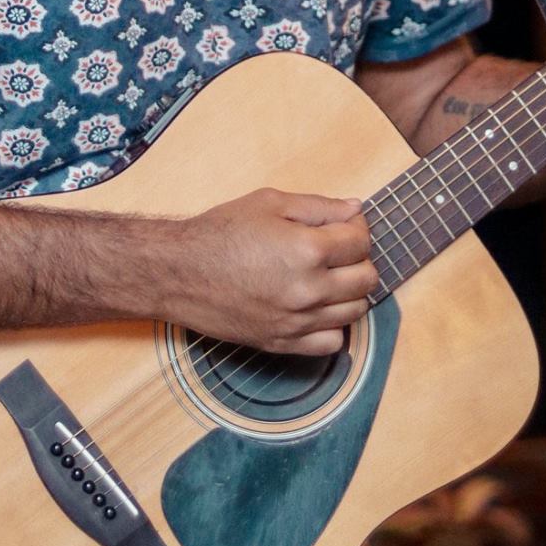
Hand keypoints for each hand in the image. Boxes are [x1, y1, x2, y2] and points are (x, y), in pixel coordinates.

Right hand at [176, 188, 377, 356]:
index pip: (361, 241)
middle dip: (359, 259)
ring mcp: (297, 321)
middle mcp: (309, 289)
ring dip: (350, 291)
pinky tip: (318, 308)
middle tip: (338, 250)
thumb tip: (355, 209)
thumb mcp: (270, 203)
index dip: (357, 228)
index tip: (344, 226)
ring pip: (355, 311)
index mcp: (308, 249)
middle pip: (366, 278)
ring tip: (328, 277)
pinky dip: (333, 326)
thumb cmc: (220, 232)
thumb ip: (319, 207)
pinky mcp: (283, 342)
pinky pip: (331, 342)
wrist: (179, 272)